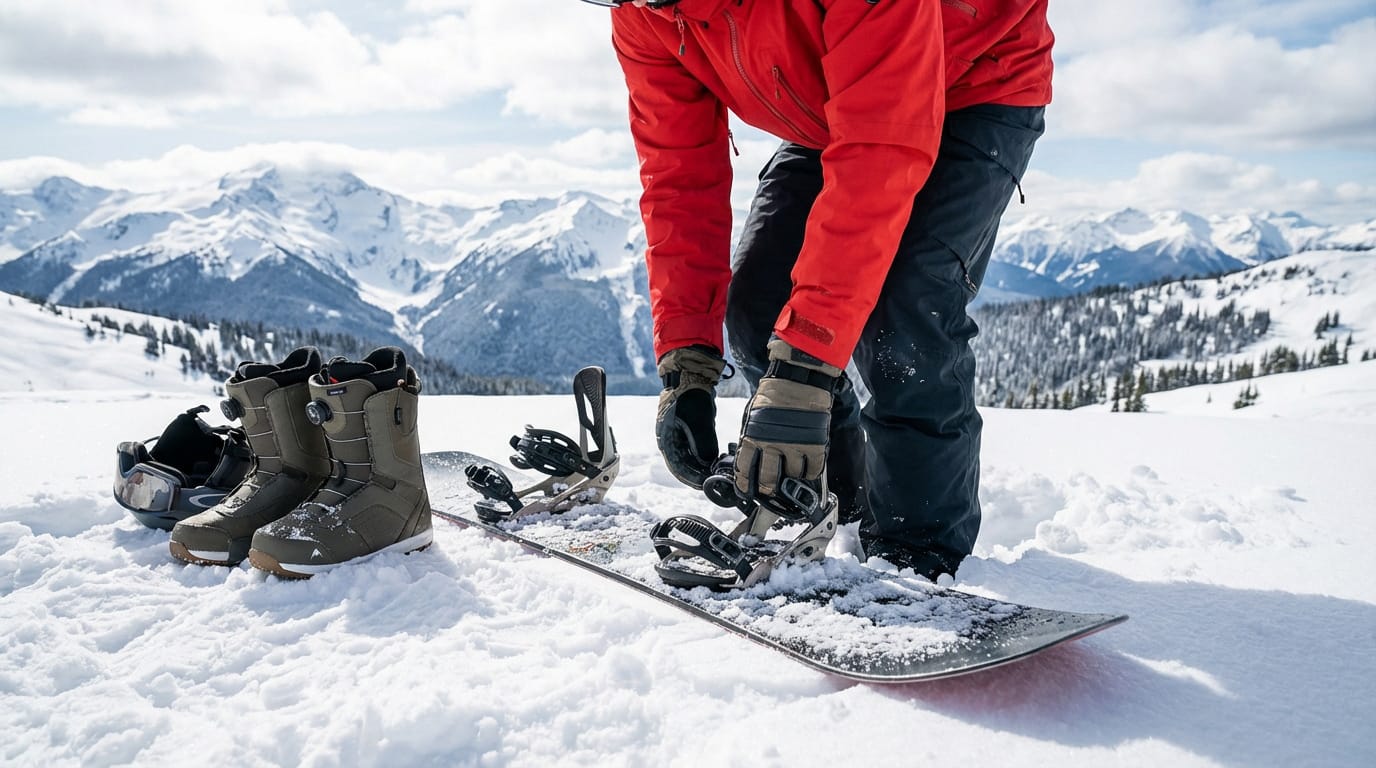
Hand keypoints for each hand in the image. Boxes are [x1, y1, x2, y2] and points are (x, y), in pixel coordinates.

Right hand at [655, 345, 726, 488]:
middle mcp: (670, 439)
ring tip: (716, 471)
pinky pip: (695, 446)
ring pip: (690, 456)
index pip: (677, 467)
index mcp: (666, 439)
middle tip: (714, 480)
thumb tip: (708, 463)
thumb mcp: (699, 421)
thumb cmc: (689, 395)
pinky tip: (715, 457)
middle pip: (684, 463)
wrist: (689, 373)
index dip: (692, 478)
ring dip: (702, 464)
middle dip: (698, 473)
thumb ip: (703, 444)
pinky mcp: (687, 428)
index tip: (705, 484)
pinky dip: (704, 453)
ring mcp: (678, 434)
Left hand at [735, 338, 843, 500]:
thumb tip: (749, 459)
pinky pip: (813, 469)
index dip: (745, 484)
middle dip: (768, 489)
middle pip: (768, 480)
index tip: (746, 491)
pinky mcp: (814, 444)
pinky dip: (811, 473)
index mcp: (752, 437)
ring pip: (792, 476)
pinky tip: (808, 469)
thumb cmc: (773, 395)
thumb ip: (751, 439)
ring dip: (791, 478)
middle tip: (770, 491)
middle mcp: (772, 445)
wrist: (797, 378)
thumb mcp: (753, 417)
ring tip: (791, 474)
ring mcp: (795, 446)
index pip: (745, 470)